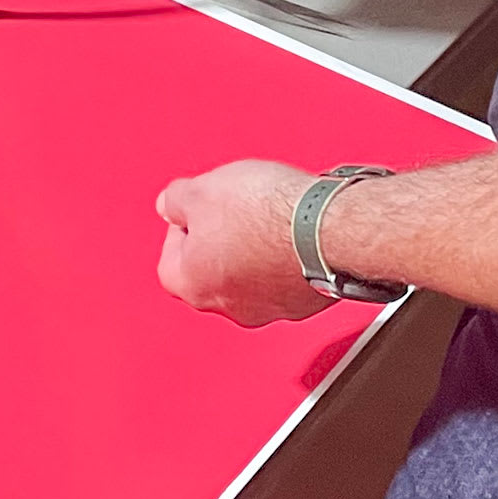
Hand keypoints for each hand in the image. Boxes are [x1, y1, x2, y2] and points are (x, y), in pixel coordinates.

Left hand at [156, 160, 336, 327]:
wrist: (328, 228)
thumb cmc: (270, 216)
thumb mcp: (203, 190)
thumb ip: (175, 200)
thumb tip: (170, 204)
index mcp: (194, 284)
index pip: (170, 258)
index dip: (182, 226)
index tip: (196, 208)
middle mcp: (230, 306)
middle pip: (211, 270)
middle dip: (220, 237)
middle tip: (233, 209)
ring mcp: (271, 308)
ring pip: (250, 277)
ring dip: (255, 249)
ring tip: (267, 216)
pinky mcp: (305, 302)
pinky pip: (286, 279)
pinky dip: (286, 258)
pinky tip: (292, 231)